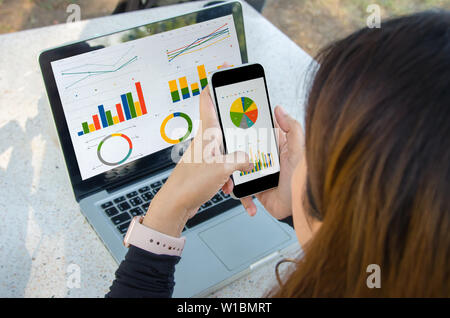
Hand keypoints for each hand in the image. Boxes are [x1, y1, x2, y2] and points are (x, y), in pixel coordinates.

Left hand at [143, 86, 252, 236]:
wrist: (176, 204)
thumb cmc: (190, 184)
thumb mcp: (222, 169)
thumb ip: (241, 160)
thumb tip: (250, 159)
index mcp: (207, 132)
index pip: (208, 98)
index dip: (216, 82)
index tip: (225, 70)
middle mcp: (207, 139)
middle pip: (226, 124)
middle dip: (239, 130)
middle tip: (249, 130)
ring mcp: (208, 153)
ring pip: (229, 149)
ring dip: (236, 162)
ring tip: (235, 175)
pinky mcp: (209, 168)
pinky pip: (226, 167)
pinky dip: (231, 177)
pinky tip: (229, 188)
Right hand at [222, 105, 304, 219]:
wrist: (299, 208)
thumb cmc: (303, 180)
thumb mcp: (298, 150)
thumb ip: (292, 128)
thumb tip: (279, 110)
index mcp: (278, 146)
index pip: (260, 131)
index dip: (248, 125)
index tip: (235, 120)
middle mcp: (267, 158)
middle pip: (245, 148)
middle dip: (233, 147)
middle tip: (223, 145)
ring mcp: (259, 173)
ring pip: (239, 166)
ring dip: (231, 167)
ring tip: (225, 167)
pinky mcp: (254, 188)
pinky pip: (240, 186)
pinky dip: (235, 188)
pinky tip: (233, 186)